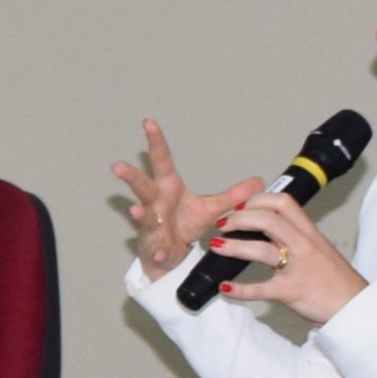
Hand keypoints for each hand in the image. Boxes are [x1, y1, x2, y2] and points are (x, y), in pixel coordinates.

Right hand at [112, 119, 261, 279]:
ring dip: (138, 213)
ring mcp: (151, 225)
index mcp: (167, 187)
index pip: (161, 160)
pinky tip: (160, 253)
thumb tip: (259, 181)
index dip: (156, 142)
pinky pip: (157, 247)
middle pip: (141, 186)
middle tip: (117, 166)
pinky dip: (159, 250)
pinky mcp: (154, 245)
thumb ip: (234, 196)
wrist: (170, 254)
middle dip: (131, 176)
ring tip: (135, 210)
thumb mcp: (212, 208)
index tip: (148, 123)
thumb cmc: (184, 225)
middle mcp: (155, 203)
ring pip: (142, 216)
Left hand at [199, 186, 366, 321]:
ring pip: (261, 250)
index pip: (283, 202)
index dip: (257, 200)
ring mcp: (298, 268)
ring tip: (215, 246)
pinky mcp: (292, 292)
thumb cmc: (335, 280)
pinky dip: (240, 289)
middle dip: (239, 218)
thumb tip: (271, 224)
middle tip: (222, 224)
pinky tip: (225, 288)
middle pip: (268, 219)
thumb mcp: (319, 248)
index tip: (239, 206)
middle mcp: (304, 245)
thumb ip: (296, 235)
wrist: (354, 307)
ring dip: (234, 246)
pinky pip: (262, 289)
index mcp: (309, 232)